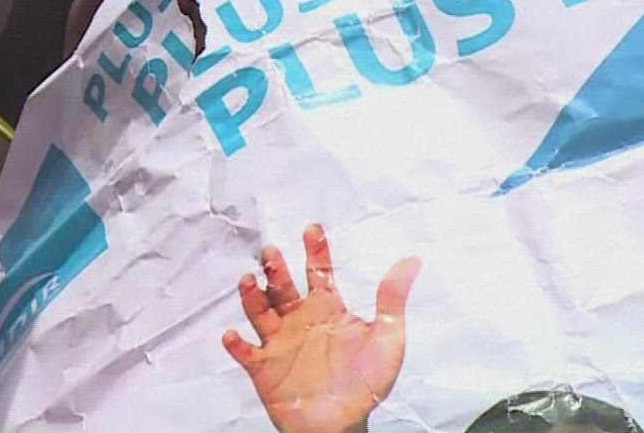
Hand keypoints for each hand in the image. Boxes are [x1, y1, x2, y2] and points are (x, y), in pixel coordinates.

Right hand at [223, 225, 421, 432]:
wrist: (343, 425)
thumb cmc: (366, 383)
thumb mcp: (386, 338)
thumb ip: (392, 299)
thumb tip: (411, 261)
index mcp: (327, 308)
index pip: (319, 271)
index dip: (315, 249)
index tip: (312, 229)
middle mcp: (299, 319)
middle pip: (282, 285)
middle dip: (275, 268)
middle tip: (271, 253)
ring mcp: (279, 342)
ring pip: (259, 311)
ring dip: (251, 296)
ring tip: (249, 281)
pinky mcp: (263, 367)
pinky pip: (245, 352)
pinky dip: (236, 343)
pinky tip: (232, 334)